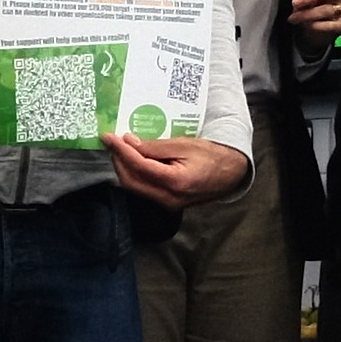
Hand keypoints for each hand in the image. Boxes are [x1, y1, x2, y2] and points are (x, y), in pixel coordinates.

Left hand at [103, 132, 247, 207]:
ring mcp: (168, 204)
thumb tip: (129, 143)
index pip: (138, 166)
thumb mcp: (184, 144)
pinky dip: (134, 175)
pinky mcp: (167, 203)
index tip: (109, 137)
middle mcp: (169, 198)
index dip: (120, 150)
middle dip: (118, 160)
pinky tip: (133, 161)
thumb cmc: (211, 155)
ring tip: (120, 149)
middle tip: (113, 141)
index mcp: (175, 182)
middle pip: (131, 181)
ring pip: (135, 187)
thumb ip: (155, 147)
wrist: (231, 173)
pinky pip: (144, 190)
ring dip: (124, 168)